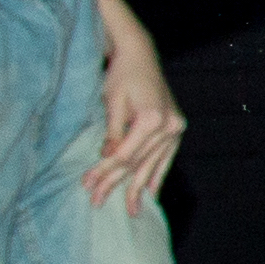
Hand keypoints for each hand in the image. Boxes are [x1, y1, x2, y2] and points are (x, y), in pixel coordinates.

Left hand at [84, 0, 189, 209]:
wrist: (140, 54)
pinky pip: (166, 156)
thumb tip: (107, 160)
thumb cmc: (121, 74)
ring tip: (132, 209)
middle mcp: (168, 125)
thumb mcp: (112, 103)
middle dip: (117, 184)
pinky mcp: (176, 127)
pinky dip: (159, 174)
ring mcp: (176, 127)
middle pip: (138, 162)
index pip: (125, 155)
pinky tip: (153, 192)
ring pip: (154, 163)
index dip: (105, 171)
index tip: (88, 185)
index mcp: (152, 119)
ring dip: (140, 187)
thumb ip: (112, 134)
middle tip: (98, 201)